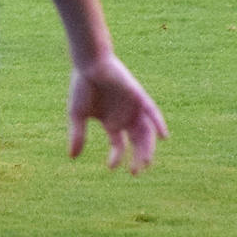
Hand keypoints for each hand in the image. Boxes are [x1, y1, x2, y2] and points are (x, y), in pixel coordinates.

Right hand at [68, 53, 167, 173]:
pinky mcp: (139, 97)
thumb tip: (72, 157)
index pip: (118, 145)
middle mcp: (125, 117)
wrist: (89, 64)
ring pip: (146, 132)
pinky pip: (152, 112)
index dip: (116, 157)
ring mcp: (134, 108)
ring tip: (146, 161)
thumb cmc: (82, 86)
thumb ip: (78, 134)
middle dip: (138, 157)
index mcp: (111, 122)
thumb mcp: (77, 114)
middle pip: (137, 142)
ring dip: (148, 146)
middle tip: (135, 172)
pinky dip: (158, 123)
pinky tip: (163, 136)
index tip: (110, 167)